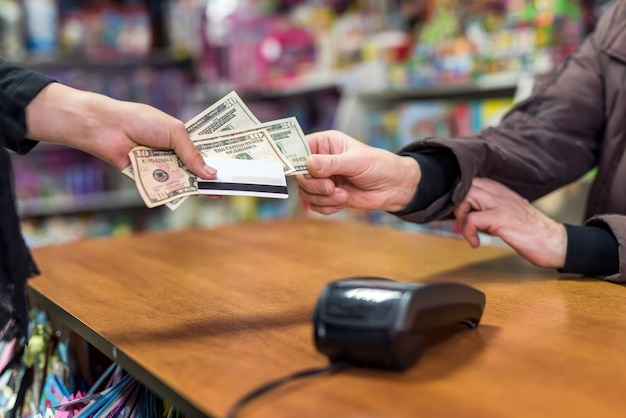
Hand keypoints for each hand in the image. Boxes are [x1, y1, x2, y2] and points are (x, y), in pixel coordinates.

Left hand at [25, 83, 215, 178]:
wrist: (109, 128)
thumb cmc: (141, 121)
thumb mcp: (175, 132)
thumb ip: (192, 154)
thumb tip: (211, 174)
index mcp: (181, 139)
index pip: (203, 152)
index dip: (217, 161)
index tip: (233, 169)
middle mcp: (172, 155)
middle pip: (195, 170)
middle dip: (210, 178)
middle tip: (228, 186)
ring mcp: (161, 168)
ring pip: (183, 181)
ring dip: (197, 186)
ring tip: (214, 192)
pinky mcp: (149, 180)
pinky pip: (165, 188)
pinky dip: (177, 191)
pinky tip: (191, 193)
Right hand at [296, 130, 420, 214]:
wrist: (394, 187)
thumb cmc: (378, 165)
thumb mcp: (356, 161)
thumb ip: (332, 163)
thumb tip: (309, 164)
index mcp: (324, 144)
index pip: (297, 149)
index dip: (292, 161)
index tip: (296, 172)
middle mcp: (319, 161)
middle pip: (298, 175)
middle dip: (313, 185)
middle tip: (331, 187)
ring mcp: (323, 180)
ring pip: (305, 192)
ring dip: (322, 198)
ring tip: (342, 195)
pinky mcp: (328, 196)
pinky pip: (315, 205)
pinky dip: (327, 207)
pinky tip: (343, 202)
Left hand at [454, 177, 566, 268]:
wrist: (556, 243)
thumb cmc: (532, 233)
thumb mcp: (508, 215)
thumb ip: (490, 211)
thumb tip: (469, 218)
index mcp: (502, 191)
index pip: (472, 182)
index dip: (462, 199)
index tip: (464, 216)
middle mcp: (500, 193)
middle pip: (465, 186)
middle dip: (457, 206)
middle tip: (464, 224)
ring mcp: (501, 204)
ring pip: (465, 197)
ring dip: (461, 217)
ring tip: (469, 232)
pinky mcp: (502, 218)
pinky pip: (472, 219)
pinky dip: (468, 233)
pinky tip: (476, 243)